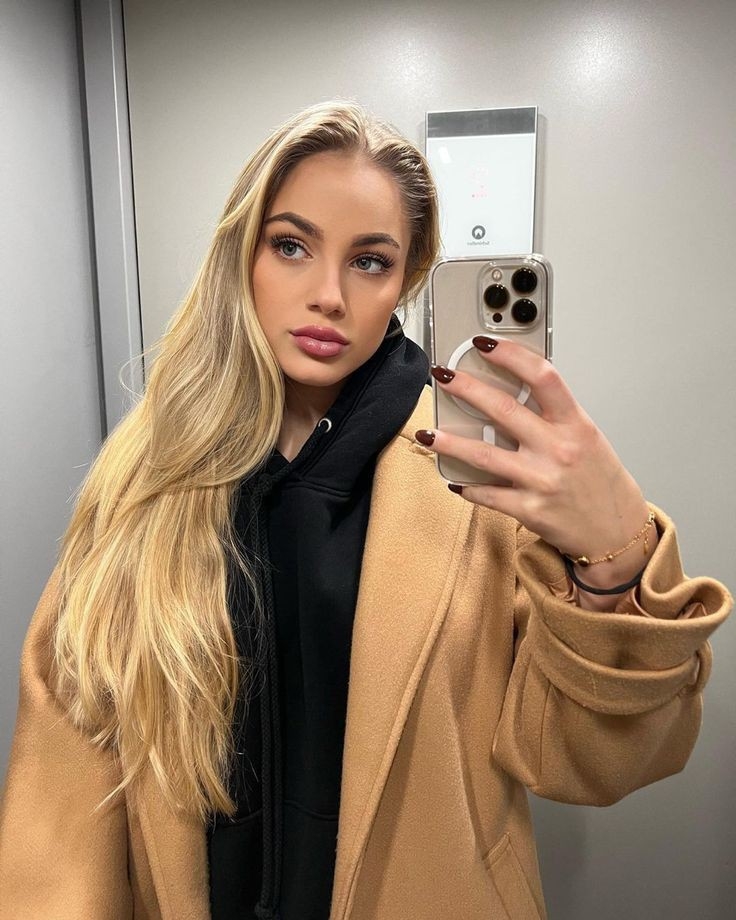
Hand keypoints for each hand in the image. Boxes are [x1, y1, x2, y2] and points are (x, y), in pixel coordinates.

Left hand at [416, 337, 654, 595]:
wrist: (617, 533)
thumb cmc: (600, 482)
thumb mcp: (586, 438)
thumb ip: (553, 416)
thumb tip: (511, 391)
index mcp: (576, 425)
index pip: (542, 377)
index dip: (511, 355)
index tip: (485, 343)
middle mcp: (558, 449)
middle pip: (504, 410)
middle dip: (466, 389)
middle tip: (442, 375)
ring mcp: (542, 480)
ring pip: (485, 455)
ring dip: (450, 442)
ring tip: (428, 433)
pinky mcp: (529, 509)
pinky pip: (487, 494)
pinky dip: (467, 486)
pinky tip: (454, 479)